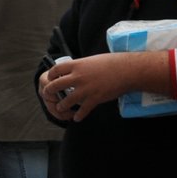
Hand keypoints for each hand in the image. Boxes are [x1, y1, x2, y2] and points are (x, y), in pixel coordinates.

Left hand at [38, 51, 165, 121]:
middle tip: (49, 95)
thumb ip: (81, 66)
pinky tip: (76, 118)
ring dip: (61, 106)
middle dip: (49, 92)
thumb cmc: (112, 63)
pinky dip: (78, 115)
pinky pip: (82, 110)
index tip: (50, 79)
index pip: (55, 70)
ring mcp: (86, 89)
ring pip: (66, 101)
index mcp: (77, 65)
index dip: (50, 76)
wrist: (127, 70)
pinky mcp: (94, 99)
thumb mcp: (92, 60)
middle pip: (55, 86)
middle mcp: (78, 77)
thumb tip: (75, 70)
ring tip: (61, 108)